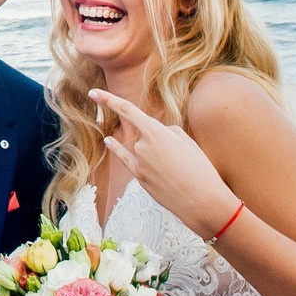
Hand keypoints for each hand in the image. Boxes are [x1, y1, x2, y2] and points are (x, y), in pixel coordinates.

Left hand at [89, 88, 238, 239]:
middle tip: (181, 160)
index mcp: (155, 131)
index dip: (108, 99)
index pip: (126, 110)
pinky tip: (108, 141)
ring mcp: (138, 162)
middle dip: (161, 142)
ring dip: (158, 155)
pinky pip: (126, 158)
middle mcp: (142, 145)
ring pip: (143, 148)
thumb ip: (167, 131)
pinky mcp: (139, 177)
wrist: (201, 201)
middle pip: (144, 133)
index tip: (93, 93)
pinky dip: (118, 149)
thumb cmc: (200, 169)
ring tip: (178, 170)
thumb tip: (157, 133)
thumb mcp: (187, 141)